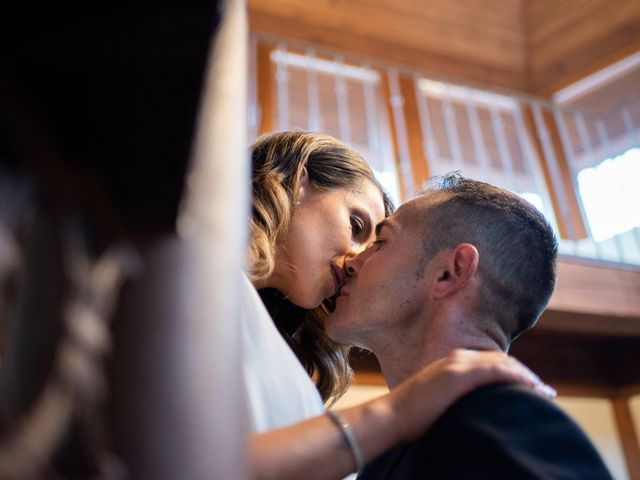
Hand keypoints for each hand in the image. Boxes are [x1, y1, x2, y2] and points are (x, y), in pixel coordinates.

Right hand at [385, 349, 554, 441]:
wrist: (390, 416)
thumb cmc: (409, 417)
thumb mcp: (434, 402)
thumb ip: (452, 398)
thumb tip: (468, 412)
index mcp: (450, 363)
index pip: (488, 362)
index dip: (510, 372)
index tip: (527, 386)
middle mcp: (456, 358)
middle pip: (500, 360)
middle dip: (523, 373)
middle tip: (543, 390)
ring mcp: (458, 364)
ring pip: (503, 363)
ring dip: (526, 376)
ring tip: (544, 391)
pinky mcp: (460, 375)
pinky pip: (498, 370)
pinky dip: (518, 377)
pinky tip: (532, 388)